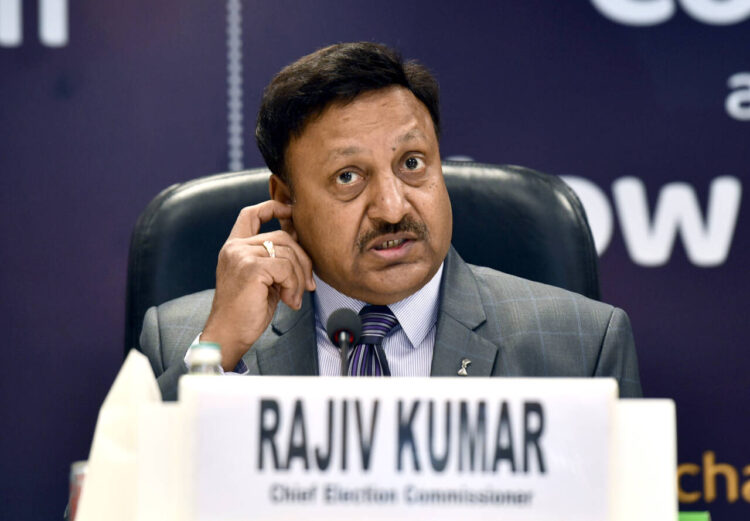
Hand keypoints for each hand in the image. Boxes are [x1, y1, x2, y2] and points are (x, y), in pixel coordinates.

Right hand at [201, 200, 315, 370]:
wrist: (229, 334)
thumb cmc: (246, 311)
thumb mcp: (263, 279)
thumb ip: (275, 259)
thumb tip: (302, 244)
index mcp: (234, 247)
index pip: (251, 214)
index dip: (273, 207)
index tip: (290, 211)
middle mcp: (235, 247)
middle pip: (282, 236)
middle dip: (302, 259)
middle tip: (307, 284)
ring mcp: (241, 255)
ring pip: (288, 252)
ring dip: (299, 277)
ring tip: (293, 297)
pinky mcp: (251, 268)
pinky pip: (286, 267)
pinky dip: (294, 285)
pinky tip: (289, 301)